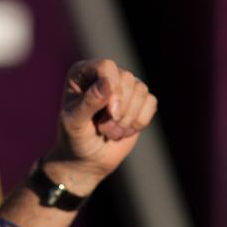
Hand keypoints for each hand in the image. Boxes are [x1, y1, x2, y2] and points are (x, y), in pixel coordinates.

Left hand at [44, 58, 157, 195]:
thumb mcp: (74, 122)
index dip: (112, 88)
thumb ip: (89, 102)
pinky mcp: (139, 101)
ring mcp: (123, 87)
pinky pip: (151, 103)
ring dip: (127, 119)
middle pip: (127, 78)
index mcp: (83, 73)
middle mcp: (105, 75)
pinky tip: (123, 131)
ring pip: (141, 90)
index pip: (107, 67)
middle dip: (119, 110)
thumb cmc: (75, 139)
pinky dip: (139, 122)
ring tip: (110, 131)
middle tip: (102, 127)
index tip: (108, 112)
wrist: (87, 160)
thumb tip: (108, 83)